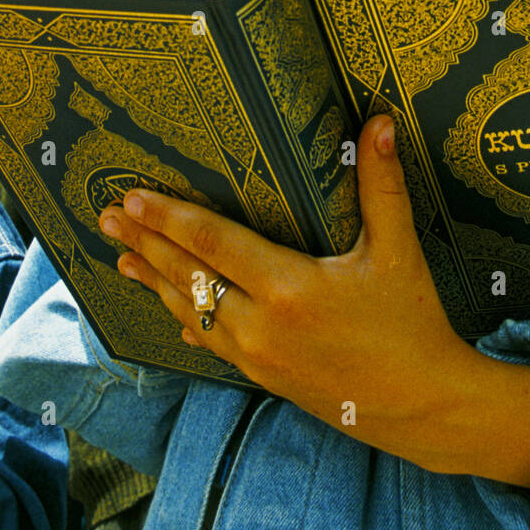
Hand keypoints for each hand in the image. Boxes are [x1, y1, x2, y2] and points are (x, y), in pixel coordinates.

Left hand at [98, 115, 529, 487]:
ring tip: (119, 256)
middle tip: (107, 216)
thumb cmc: (412, 325)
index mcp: (289, 288)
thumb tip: (380, 122)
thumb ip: (382, 186)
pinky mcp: (261, 377)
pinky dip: (182, 316)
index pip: (214, 244)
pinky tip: (169, 310)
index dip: (170, 217)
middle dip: (144, 242)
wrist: (421, 407)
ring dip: (153, 280)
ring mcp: (256, 356)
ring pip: (190, 310)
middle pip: (188, 276)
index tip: (133, 197)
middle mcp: (261, 325)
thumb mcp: (399, 252)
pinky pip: (210, 339)